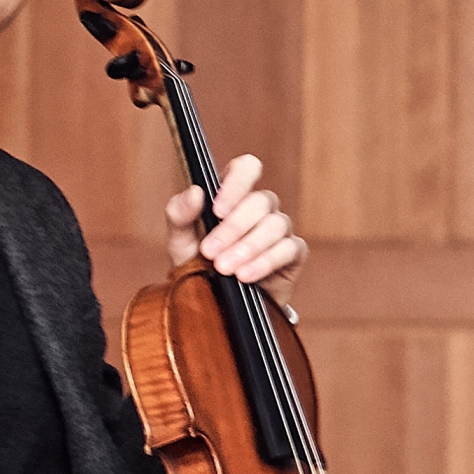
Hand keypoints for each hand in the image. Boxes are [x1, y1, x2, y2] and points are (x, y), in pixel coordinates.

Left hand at [164, 151, 303, 292]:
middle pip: (260, 201)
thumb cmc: (199, 266)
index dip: (237, 183)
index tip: (217, 210)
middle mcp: (260, 208)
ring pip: (276, 224)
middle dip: (233, 228)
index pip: (246, 168)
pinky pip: (288, 249)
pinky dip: (265, 262)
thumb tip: (195, 192)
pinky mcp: (293, 254)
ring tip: (225, 268)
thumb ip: (180, 215)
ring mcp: (279, 229)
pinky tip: (245, 276)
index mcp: (233, 195)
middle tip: (211, 252)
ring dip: (248, 247)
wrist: (216, 305)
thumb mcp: (180, 241)